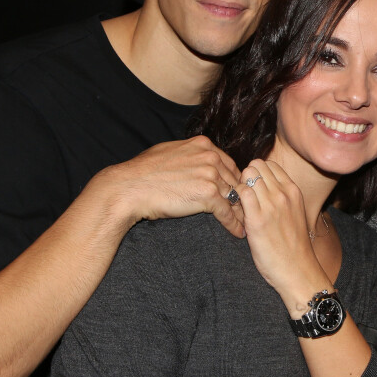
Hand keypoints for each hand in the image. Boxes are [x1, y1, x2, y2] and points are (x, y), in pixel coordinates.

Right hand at [101, 135, 244, 237]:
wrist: (130, 187)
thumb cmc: (143, 171)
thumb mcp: (169, 151)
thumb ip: (189, 154)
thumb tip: (194, 159)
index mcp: (203, 145)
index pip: (228, 164)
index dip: (232, 180)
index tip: (235, 192)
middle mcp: (210, 157)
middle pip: (234, 179)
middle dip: (240, 196)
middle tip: (246, 210)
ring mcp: (210, 175)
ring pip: (234, 196)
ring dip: (240, 212)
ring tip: (246, 223)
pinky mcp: (208, 195)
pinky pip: (227, 212)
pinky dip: (233, 224)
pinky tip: (237, 232)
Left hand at [235, 159, 327, 300]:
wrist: (298, 271)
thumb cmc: (293, 246)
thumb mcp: (295, 213)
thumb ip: (282, 197)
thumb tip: (264, 186)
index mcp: (293, 190)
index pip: (269, 164)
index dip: (256, 173)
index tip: (253, 188)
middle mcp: (283, 193)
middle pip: (256, 165)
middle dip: (246, 177)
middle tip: (244, 196)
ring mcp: (271, 205)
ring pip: (248, 175)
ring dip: (239, 186)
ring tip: (240, 205)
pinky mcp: (257, 219)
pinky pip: (241, 193)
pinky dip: (235, 198)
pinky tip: (237, 213)